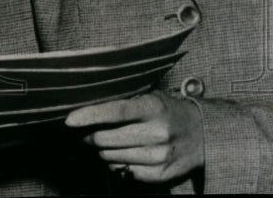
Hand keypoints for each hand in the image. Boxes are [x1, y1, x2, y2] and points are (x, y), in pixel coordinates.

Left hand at [65, 91, 203, 183]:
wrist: (202, 134)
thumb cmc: (167, 111)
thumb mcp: (150, 97)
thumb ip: (123, 102)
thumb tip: (87, 110)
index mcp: (153, 108)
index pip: (115, 112)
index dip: (89, 116)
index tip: (69, 120)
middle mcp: (157, 133)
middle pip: (107, 139)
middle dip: (90, 136)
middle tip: (87, 132)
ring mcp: (159, 157)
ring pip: (111, 157)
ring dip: (103, 150)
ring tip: (108, 141)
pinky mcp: (160, 175)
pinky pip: (123, 171)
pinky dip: (117, 163)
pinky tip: (124, 153)